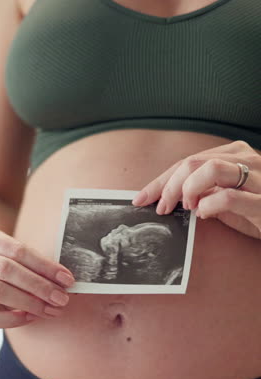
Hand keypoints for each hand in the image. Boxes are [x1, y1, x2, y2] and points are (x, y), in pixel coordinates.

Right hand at [0, 230, 74, 328]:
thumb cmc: (0, 265)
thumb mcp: (8, 254)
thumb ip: (26, 264)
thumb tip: (60, 280)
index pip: (19, 251)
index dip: (45, 266)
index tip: (68, 279)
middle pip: (9, 270)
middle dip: (40, 286)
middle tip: (62, 299)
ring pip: (0, 290)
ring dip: (30, 302)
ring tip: (52, 310)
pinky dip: (13, 318)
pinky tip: (30, 317)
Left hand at [132, 140, 260, 239]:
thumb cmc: (257, 209)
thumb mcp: (226, 196)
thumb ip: (202, 190)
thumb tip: (167, 196)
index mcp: (233, 154)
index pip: (187, 161)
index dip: (160, 180)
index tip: (141, 198)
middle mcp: (245, 158)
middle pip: (193, 163)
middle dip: (168, 186)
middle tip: (161, 208)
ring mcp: (257, 176)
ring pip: (209, 169)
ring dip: (187, 190)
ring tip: (185, 208)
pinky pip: (229, 197)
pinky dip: (209, 206)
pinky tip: (204, 214)